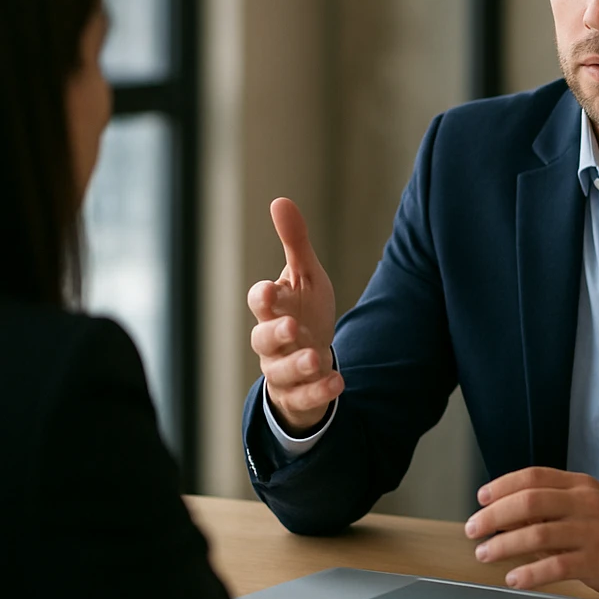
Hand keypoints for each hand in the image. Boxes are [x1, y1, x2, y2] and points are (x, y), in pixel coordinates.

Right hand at [247, 198, 341, 432]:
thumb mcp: (305, 276)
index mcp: (273, 309)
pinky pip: (305, 397)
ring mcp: (283, 370)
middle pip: (263, 339)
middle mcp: (272, 341)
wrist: (311, 360)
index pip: (260, 302)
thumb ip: (294, 243)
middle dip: (276, 333)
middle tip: (292, 326)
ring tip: (318, 358)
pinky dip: (319, 391)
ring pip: (281, 372)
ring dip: (298, 365)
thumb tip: (280, 201)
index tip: (271, 289)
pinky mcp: (299, 394)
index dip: (264, 297)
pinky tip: (338, 382)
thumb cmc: (304, 311)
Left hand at [463, 467, 598, 598]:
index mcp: (579, 485)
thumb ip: (548, 508)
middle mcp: (585, 503)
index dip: (502, 486)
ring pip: (538, 533)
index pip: (533, 476)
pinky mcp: (598, 561)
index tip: (481, 499)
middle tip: (473, 529)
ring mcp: (592, 532)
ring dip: (504, 545)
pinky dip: (530, 573)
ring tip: (485, 554)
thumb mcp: (584, 506)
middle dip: (494, 516)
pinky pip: (556, 566)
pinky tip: (513, 578)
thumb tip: (504, 515)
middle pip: (530, 501)